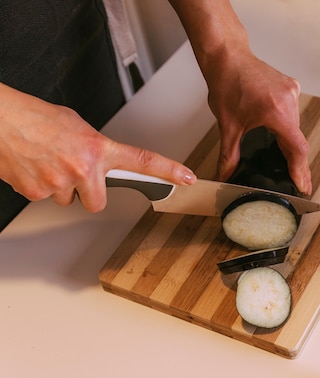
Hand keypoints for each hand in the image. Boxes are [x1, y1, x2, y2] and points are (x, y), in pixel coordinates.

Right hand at [0, 83, 195, 211]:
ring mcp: (60, 183)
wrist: (0, 119)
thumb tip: (102, 161)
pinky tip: (34, 167)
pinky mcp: (38, 193)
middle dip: (88, 193)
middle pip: (98, 202)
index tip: (186, 178)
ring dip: (60, 186)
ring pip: (69, 199)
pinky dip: (40, 186)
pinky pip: (45, 198)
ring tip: (47, 162)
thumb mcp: (77, 127)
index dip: (168, 171)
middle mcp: (83, 168)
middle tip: (74, 173)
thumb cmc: (35, 118)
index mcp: (98, 148)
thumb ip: (96, 148)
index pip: (142, 160)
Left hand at [206, 50, 312, 194]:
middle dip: (297, 163)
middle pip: (298, 140)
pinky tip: (282, 138)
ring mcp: (292, 92)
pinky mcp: (291, 87)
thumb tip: (225, 175)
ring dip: (291, 145)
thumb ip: (229, 154)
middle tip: (300, 184)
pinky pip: (293, 114)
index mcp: (276, 112)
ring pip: (296, 127)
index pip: (296, 148)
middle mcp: (289, 101)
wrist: (228, 56)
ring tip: (291, 167)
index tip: (302, 185)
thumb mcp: (227, 124)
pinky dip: (288, 128)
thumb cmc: (227, 83)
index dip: (300, 169)